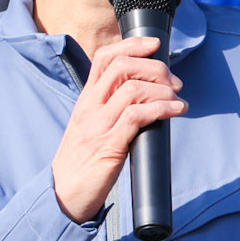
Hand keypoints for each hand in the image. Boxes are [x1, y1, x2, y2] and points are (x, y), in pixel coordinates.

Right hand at [51, 36, 186, 223]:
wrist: (62, 196)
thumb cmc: (82, 164)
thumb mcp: (92, 128)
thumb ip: (111, 110)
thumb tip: (146, 98)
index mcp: (86, 101)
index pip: (103, 58)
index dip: (131, 45)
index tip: (155, 45)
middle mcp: (90, 107)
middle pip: (122, 66)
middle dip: (155, 67)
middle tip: (174, 82)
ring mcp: (99, 125)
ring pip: (132, 88)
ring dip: (163, 90)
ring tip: (177, 100)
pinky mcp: (110, 145)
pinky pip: (138, 115)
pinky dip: (163, 108)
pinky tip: (176, 111)